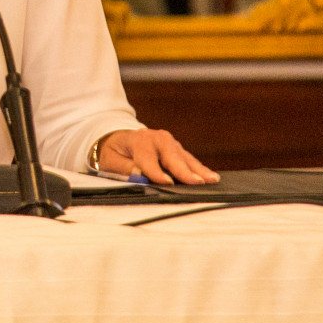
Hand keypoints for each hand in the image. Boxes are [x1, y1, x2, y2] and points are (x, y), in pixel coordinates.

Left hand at [98, 128, 217, 184]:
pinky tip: (211, 177)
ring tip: (211, 180)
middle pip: (172, 156)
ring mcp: (169, 143)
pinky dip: (199, 168)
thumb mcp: (111, 160)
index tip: (167, 183)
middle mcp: (156, 139)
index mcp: (138, 141)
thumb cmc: (115, 152)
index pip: (148, 159)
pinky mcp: (176, 149)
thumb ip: (124, 168)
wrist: (119, 139)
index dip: (156, 172)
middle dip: (184, 170)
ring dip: (198, 169)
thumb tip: (139, 175)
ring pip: (184, 157)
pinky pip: (189, 160)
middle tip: (197, 182)